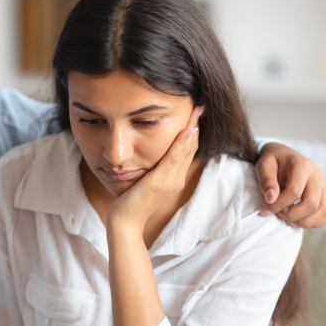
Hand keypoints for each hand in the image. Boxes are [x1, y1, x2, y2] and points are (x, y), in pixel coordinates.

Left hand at [107, 105, 203, 229]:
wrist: (125, 222)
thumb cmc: (130, 201)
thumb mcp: (144, 180)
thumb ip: (152, 167)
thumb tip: (151, 151)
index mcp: (174, 178)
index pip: (187, 149)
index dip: (193, 129)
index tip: (195, 111)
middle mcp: (176, 179)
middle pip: (191, 146)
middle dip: (195, 123)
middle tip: (201, 103)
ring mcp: (171, 181)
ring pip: (186, 150)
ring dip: (192, 127)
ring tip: (197, 109)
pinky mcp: (160, 182)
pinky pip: (174, 159)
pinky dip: (182, 143)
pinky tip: (187, 128)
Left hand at [255, 142, 325, 227]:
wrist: (286, 157)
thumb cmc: (274, 163)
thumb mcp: (264, 166)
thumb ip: (266, 181)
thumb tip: (271, 199)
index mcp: (302, 165)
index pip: (294, 191)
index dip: (278, 205)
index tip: (265, 210)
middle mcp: (317, 175)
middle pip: (311, 203)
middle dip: (292, 215)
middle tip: (278, 214)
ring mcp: (325, 185)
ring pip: (324, 210)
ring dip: (305, 221)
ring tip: (289, 220)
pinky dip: (315, 222)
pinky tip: (300, 220)